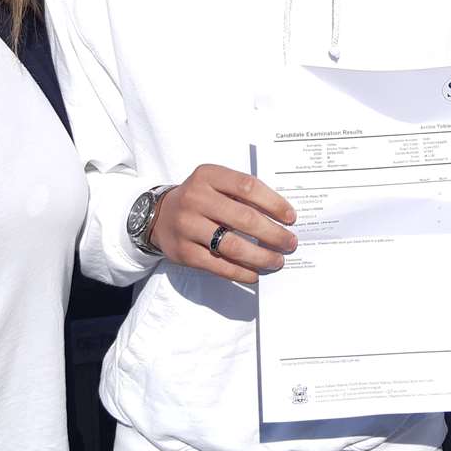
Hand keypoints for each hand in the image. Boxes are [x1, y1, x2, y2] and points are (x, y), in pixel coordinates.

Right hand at [150, 164, 295, 282]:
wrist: (158, 215)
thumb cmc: (200, 199)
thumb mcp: (215, 184)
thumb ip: (242, 194)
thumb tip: (281, 217)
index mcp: (207, 176)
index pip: (247, 187)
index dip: (274, 203)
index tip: (291, 217)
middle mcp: (195, 198)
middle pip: (244, 218)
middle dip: (273, 234)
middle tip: (290, 243)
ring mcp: (187, 226)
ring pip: (233, 246)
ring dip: (261, 256)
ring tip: (276, 261)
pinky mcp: (183, 252)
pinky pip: (218, 265)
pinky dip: (241, 272)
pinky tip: (255, 274)